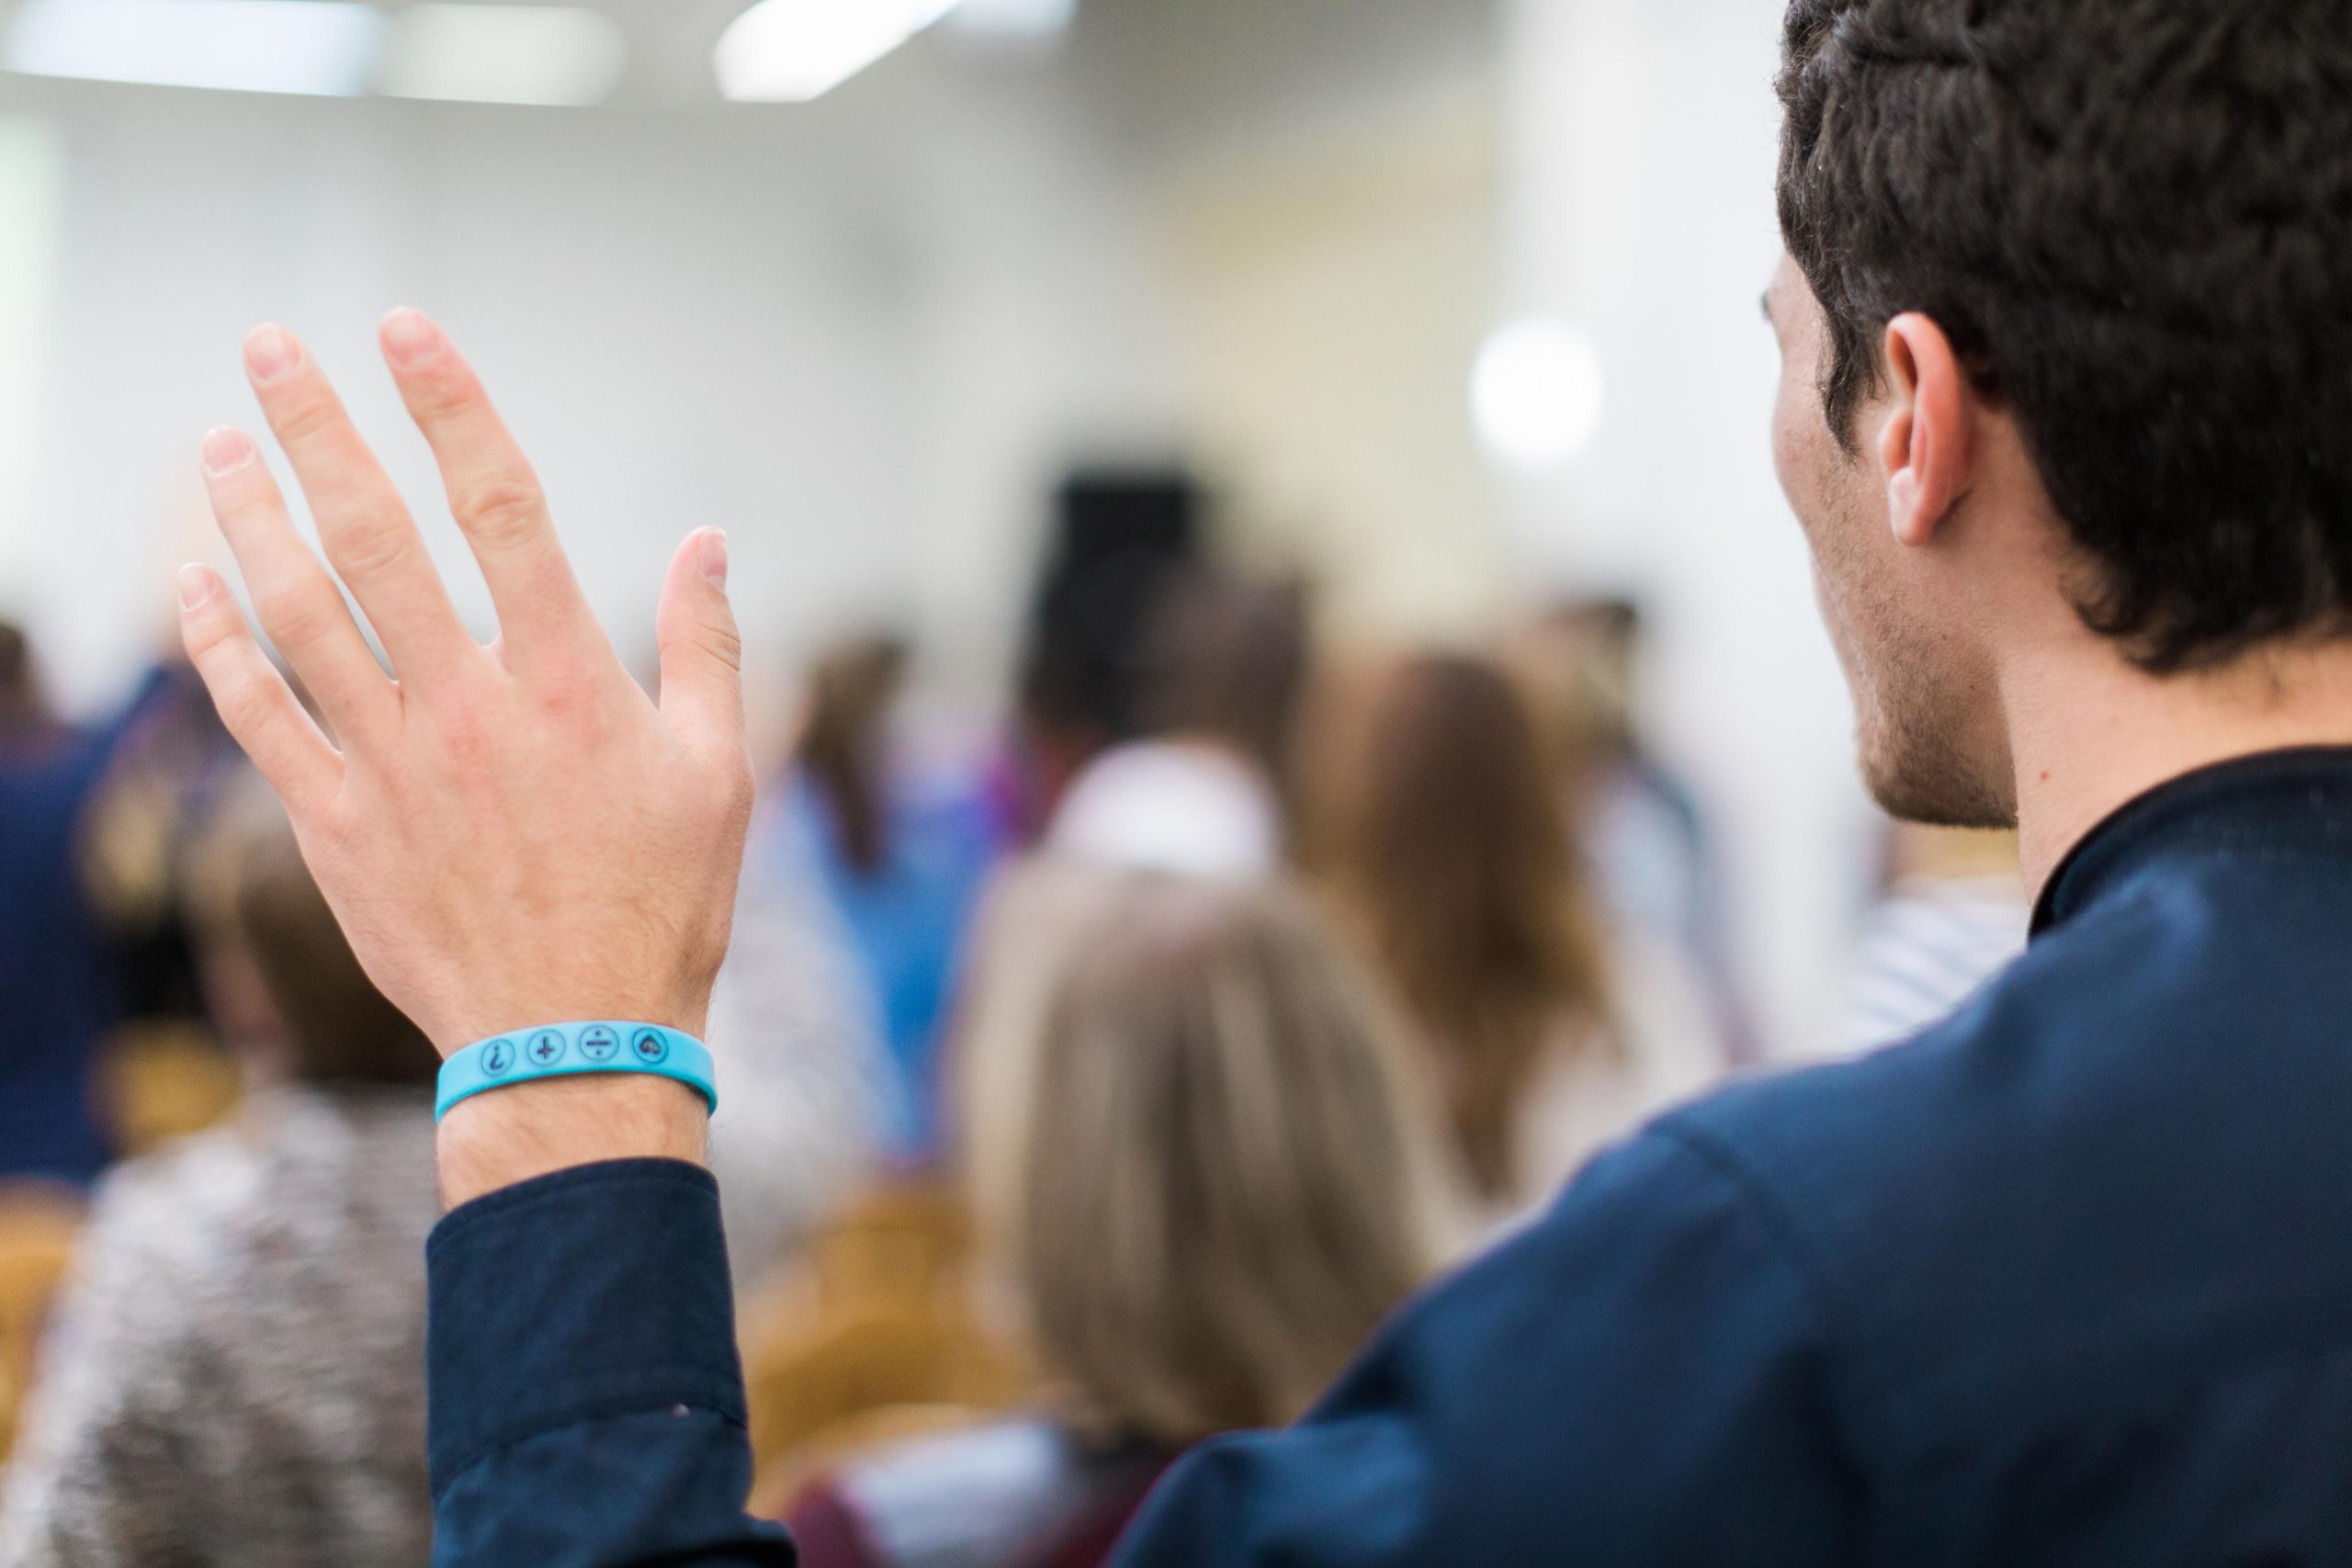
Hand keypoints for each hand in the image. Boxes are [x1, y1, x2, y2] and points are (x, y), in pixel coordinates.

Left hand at [178, 311, 753, 1200]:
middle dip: (314, 428)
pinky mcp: (336, 825)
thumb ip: (708, 647)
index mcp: (569, 681)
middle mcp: (467, 707)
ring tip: (216, 443)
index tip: (405, 332)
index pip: (502, 507)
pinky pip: (257, 717)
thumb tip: (708, 542)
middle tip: (269, 347)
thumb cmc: (663, 905)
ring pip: (297, 614)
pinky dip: (217, 644)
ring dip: (247, 516)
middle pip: (374, 536)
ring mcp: (390, 766)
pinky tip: (191, 583)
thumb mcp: (722, 771)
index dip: (450, 407)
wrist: (574, 1042)